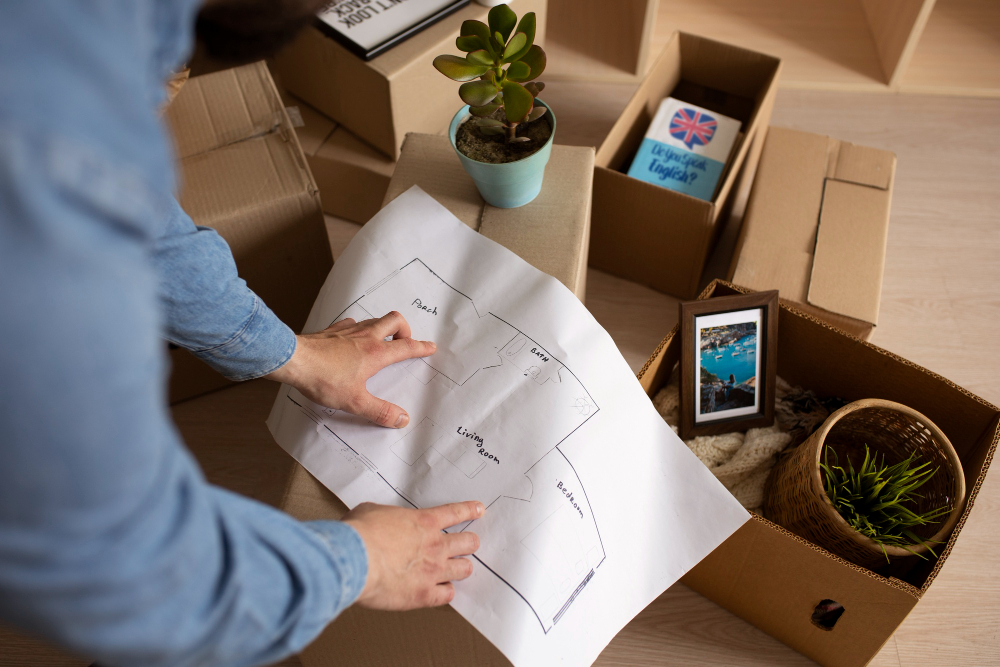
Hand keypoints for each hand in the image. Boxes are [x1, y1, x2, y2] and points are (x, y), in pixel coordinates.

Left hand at [266, 312, 434, 427]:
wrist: (292, 360)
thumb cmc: (322, 379)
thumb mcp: (354, 401)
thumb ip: (379, 411)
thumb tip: (402, 418)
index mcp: (375, 353)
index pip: (406, 347)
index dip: (421, 347)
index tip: (430, 347)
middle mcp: (365, 337)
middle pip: (393, 321)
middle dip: (404, 329)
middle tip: (403, 342)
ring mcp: (348, 331)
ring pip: (373, 320)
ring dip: (382, 327)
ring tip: (381, 340)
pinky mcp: (331, 331)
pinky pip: (351, 323)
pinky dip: (358, 328)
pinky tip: (351, 338)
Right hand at [343, 500, 483, 609]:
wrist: (355, 560)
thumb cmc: (359, 534)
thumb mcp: (371, 511)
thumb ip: (384, 516)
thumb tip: (378, 519)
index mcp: (423, 522)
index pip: (455, 513)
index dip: (470, 510)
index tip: (480, 510)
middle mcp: (435, 545)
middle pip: (468, 542)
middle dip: (469, 543)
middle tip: (468, 544)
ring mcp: (433, 571)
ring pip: (464, 569)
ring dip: (462, 568)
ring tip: (460, 569)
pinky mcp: (424, 595)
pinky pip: (447, 595)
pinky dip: (445, 592)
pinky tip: (441, 592)